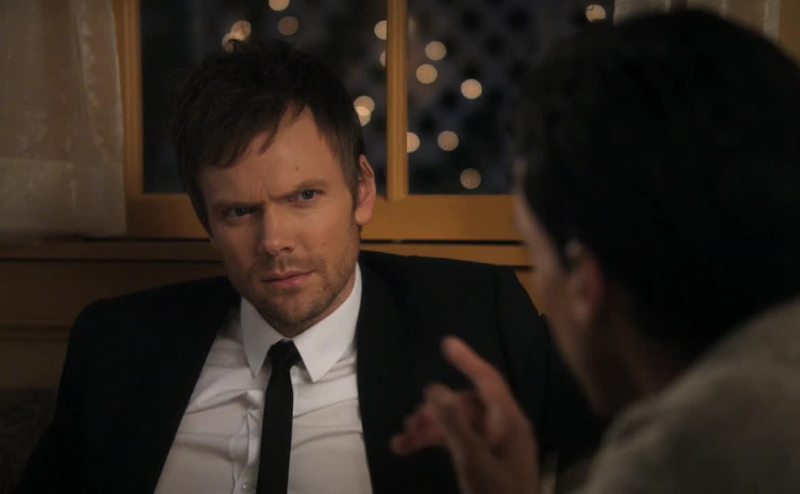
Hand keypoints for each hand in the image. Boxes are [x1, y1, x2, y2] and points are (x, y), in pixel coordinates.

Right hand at [391, 336, 539, 493]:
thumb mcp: (472, 459)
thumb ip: (453, 423)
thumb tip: (432, 387)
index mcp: (509, 422)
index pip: (488, 380)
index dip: (467, 360)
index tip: (445, 343)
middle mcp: (503, 428)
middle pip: (466, 404)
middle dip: (435, 410)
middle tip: (410, 422)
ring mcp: (494, 445)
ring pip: (458, 424)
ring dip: (429, 428)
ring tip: (401, 442)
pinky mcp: (485, 460)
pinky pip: (457, 441)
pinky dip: (436, 442)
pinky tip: (411, 448)